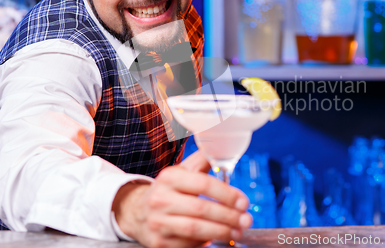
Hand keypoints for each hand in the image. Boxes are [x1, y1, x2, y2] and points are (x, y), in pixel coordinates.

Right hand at [112, 151, 252, 247]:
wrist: (137, 211)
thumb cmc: (169, 190)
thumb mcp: (182, 171)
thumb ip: (203, 160)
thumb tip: (224, 147)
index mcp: (169, 177)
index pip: (203, 184)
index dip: (227, 194)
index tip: (243, 201)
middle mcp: (160, 199)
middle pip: (201, 209)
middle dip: (228, 216)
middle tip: (246, 219)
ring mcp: (158, 222)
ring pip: (195, 230)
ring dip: (221, 232)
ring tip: (237, 232)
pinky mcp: (158, 242)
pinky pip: (188, 244)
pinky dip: (205, 242)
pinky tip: (216, 238)